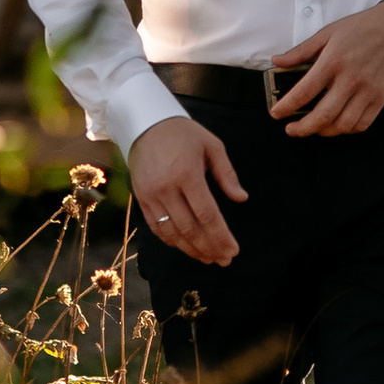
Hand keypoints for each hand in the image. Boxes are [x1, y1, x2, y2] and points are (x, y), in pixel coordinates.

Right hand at [129, 114, 248, 266]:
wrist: (145, 124)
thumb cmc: (183, 134)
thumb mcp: (212, 146)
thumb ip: (227, 174)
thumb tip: (242, 198)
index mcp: (187, 174)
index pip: (206, 214)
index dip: (220, 236)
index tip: (232, 250)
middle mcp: (166, 188)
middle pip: (190, 228)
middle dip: (209, 248)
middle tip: (224, 260)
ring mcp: (151, 196)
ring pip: (172, 233)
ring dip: (191, 249)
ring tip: (208, 258)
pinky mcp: (141, 199)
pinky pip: (156, 227)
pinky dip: (172, 241)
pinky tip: (186, 247)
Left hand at [270, 0, 383, 136]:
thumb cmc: (360, 29)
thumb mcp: (327, 33)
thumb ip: (301, 51)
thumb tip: (278, 61)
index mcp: (333, 61)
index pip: (304, 92)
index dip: (286, 107)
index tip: (277, 113)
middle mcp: (351, 79)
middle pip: (323, 115)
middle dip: (302, 129)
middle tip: (292, 129)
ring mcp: (368, 91)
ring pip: (343, 124)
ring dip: (324, 131)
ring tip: (314, 127)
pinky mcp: (381, 98)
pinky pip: (362, 124)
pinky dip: (347, 129)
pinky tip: (338, 124)